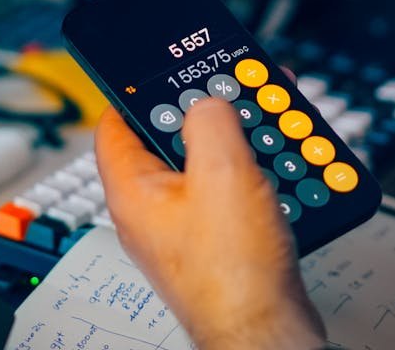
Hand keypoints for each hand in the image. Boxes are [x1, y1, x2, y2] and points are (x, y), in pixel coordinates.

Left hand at [95, 99, 326, 349]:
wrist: (267, 332)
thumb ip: (209, 122)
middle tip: (230, 91)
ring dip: (238, 142)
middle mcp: (151, 210)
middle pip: (167, 140)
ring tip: (265, 125)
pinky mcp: (217, 243)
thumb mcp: (223, 173)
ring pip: (205, 165)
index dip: (138, 90)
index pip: (115, 122)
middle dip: (205, 112)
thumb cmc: (233, 274)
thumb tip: (206, 101)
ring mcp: (184, 228)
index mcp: (133, 191)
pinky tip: (279, 169)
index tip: (164, 70)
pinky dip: (253, 174)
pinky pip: (230, 193)